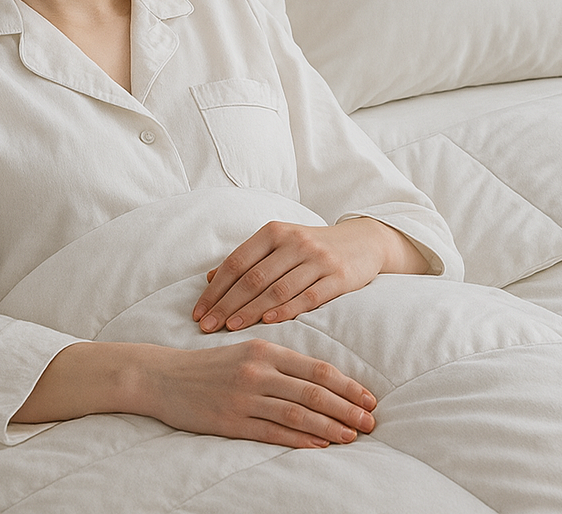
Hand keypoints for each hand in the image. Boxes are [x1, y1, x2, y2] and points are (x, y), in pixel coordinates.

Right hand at [143, 338, 376, 447]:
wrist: (162, 377)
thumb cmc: (209, 366)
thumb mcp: (246, 353)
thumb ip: (281, 364)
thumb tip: (321, 381)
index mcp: (266, 350)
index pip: (317, 368)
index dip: (347, 386)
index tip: (369, 399)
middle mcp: (258, 371)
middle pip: (314, 390)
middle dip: (347, 408)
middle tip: (371, 422)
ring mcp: (244, 397)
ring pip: (297, 412)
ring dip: (329, 426)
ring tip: (352, 436)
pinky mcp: (230, 420)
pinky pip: (272, 431)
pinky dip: (299, 439)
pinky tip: (319, 445)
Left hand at [192, 218, 427, 333]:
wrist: (363, 242)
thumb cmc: (313, 248)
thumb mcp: (280, 244)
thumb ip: (248, 259)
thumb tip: (210, 278)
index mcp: (275, 232)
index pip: (237, 262)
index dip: (215, 289)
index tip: (198, 312)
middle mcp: (295, 242)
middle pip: (253, 278)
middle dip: (227, 304)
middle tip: (206, 327)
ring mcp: (318, 259)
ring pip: (277, 289)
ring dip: (251, 311)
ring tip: (230, 329)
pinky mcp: (339, 277)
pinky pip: (308, 296)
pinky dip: (287, 310)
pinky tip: (269, 323)